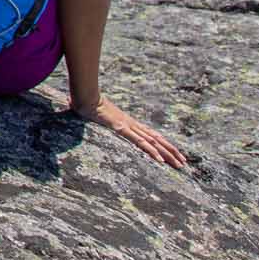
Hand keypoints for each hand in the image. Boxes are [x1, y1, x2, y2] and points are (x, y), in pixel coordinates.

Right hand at [72, 94, 188, 168]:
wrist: (84, 95)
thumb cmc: (86, 102)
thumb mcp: (93, 114)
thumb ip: (91, 113)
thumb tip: (73, 104)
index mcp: (128, 122)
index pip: (150, 134)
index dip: (163, 143)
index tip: (174, 153)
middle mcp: (132, 124)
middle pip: (157, 139)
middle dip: (172, 151)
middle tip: (185, 163)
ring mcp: (128, 126)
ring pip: (153, 142)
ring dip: (167, 154)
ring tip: (179, 164)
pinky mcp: (122, 128)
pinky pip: (139, 142)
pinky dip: (151, 151)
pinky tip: (160, 160)